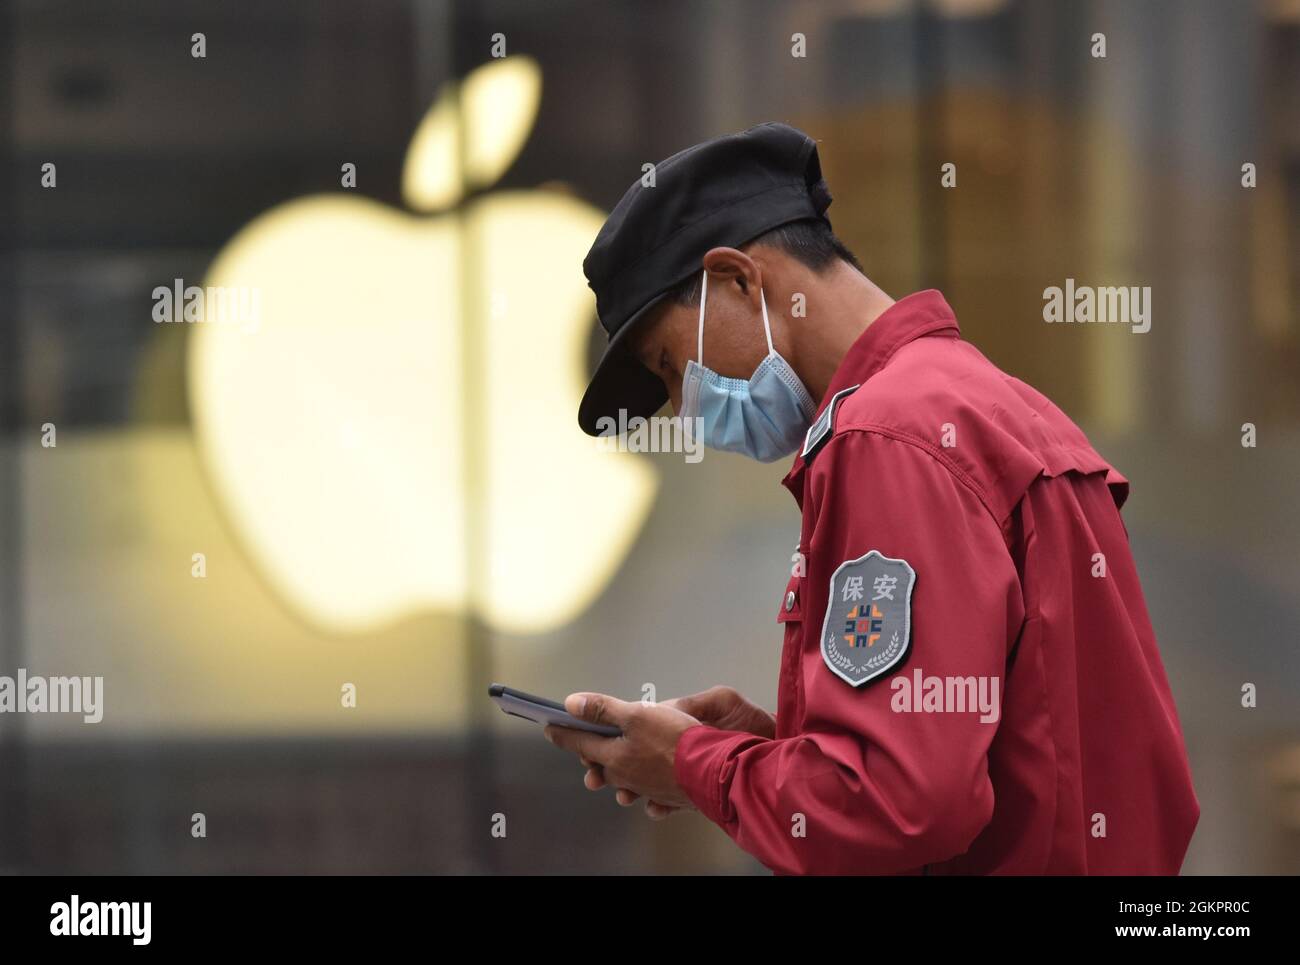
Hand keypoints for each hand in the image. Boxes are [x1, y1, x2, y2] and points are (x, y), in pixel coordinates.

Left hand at [575, 686, 773, 818]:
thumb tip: (571, 704)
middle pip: (602, 764)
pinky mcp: (669, 794)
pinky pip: (650, 792)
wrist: (715, 772)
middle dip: (590, 755)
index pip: (581, 743)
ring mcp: (647, 788)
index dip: (564, 733)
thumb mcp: (637, 715)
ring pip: (624, 779)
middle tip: (580, 747)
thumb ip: (603, 709)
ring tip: (609, 767)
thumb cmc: (677, 740)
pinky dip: (643, 788)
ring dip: (615, 772)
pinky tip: (644, 787)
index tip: (550, 727)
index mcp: (614, 756)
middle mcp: (626, 776)